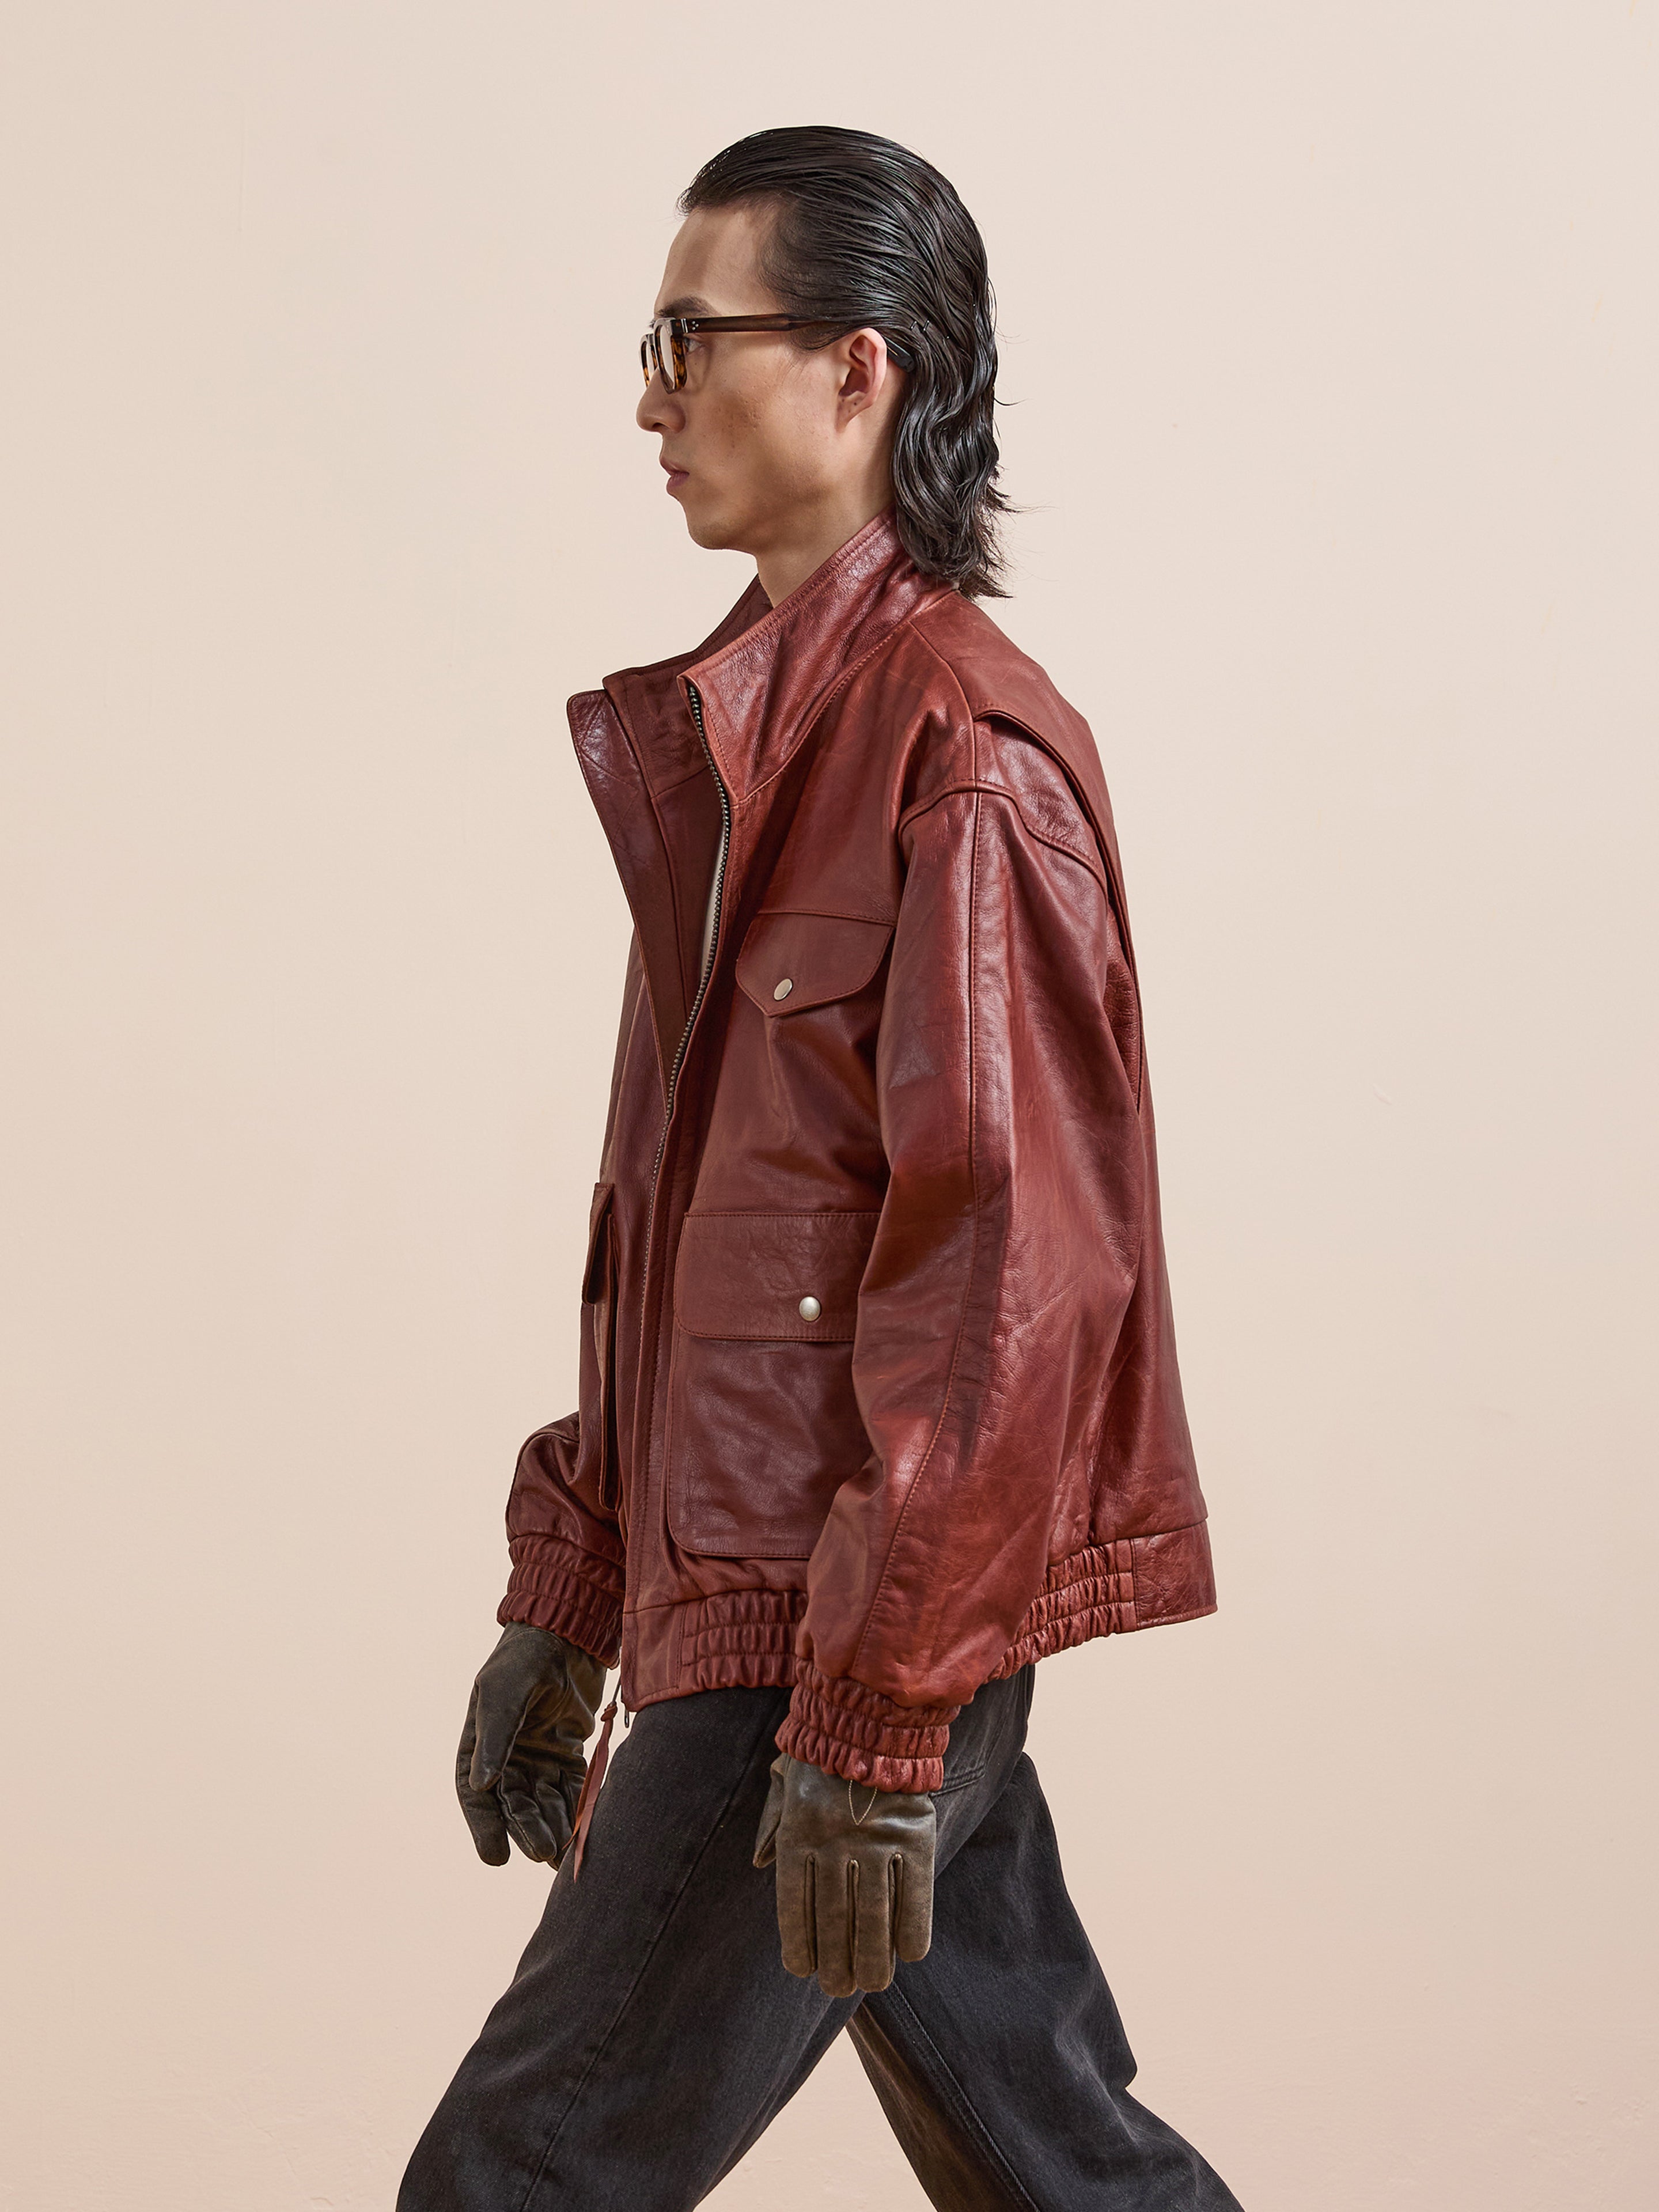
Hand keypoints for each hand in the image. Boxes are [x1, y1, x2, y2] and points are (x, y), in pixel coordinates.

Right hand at [455, 1623, 606, 1866]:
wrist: (566, 1631)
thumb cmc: (524, 1658)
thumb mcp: (504, 1693)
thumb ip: (496, 1737)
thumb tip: (482, 1785)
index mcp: (479, 1744)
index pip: (477, 1796)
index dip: (485, 1827)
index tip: (496, 1857)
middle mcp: (507, 1756)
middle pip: (515, 1804)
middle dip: (527, 1829)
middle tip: (542, 1852)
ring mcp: (539, 1755)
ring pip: (544, 1802)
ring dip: (553, 1826)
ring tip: (565, 1852)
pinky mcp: (568, 1751)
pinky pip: (571, 1788)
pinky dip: (576, 1808)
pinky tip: (584, 1830)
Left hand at [753, 1752, 935, 1996]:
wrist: (873, 1714)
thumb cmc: (821, 1753)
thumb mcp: (784, 1779)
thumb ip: (771, 1823)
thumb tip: (759, 1866)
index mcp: (798, 1831)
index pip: (794, 1904)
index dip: (799, 1942)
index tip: (803, 1970)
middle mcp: (835, 1841)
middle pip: (835, 1920)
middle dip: (837, 1962)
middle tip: (839, 1988)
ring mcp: (877, 1840)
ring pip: (874, 1916)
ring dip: (873, 1958)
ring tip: (871, 1983)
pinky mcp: (915, 1835)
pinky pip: (913, 1894)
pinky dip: (912, 1928)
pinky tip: (908, 1954)